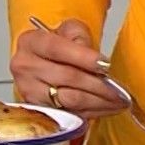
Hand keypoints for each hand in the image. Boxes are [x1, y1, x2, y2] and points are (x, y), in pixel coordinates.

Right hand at [10, 19, 125, 118]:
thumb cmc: (59, 45)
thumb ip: (80, 37)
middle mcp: (25, 67)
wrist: (44, 61)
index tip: (105, 64)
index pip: (56, 49)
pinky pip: (70, 113)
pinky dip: (92, 112)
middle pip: (66, 77)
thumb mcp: (70, 30)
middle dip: (97, 84)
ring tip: (119, 101)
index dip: (83, 57)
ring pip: (69, 99)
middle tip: (119, 88)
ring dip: (98, 102)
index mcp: (30, 42)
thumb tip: (94, 60)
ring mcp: (29, 91)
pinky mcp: (39, 110)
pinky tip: (107, 108)